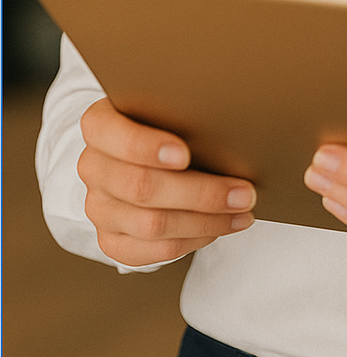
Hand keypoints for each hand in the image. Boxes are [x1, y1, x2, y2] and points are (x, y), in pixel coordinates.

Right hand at [78, 97, 256, 265]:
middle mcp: (92, 167)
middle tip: (243, 192)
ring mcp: (98, 207)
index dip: (147, 148)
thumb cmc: (163, 124)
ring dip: (205, 221)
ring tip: (242, 211)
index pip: (116, 137)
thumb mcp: (166, 105)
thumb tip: (232, 126)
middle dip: (201, 193)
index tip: (185, 154)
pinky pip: (153, 251)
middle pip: (142, 187)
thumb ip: (183, 110)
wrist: (140, 154)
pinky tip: (219, 227)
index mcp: (99, 126)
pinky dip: (193, 240)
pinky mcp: (111, 240)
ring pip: (152, 225)